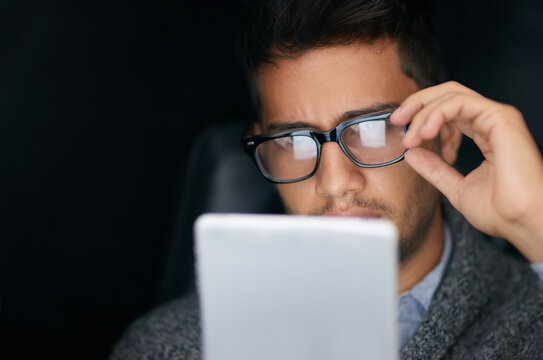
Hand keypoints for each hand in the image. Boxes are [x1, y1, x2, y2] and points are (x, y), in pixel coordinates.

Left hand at [390, 81, 542, 261]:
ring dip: (423, 113)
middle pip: (447, 94)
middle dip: (417, 104)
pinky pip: (459, 103)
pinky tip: (424, 132)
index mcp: (485, 134)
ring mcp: (498, 117)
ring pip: (451, 95)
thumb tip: (412, 154)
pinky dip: (436, 113)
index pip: (449, 109)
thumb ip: (435, 169)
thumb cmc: (502, 211)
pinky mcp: (501, 118)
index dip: (422, 115)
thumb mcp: (456, 188)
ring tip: (411, 137)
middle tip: (396, 120)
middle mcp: (491, 121)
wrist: (523, 223)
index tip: (402, 132)